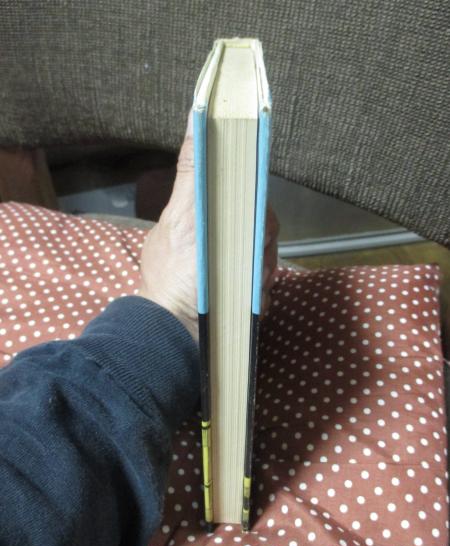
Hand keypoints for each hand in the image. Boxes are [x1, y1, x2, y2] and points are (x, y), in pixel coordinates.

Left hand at [138, 111, 278, 339]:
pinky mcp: (240, 293)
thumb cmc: (177, 277)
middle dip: (258, 248)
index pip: (246, 198)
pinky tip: (244, 301)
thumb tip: (198, 115)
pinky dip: (258, 294)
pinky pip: (264, 285)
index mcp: (204, 216)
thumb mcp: (184, 217)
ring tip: (241, 289)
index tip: (252, 228)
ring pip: (266, 258)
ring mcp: (231, 267)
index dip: (255, 210)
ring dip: (259, 274)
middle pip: (261, 228)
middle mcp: (219, 238)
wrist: (177, 337)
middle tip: (244, 266)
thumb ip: (195, 169)